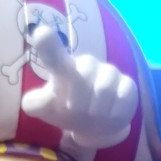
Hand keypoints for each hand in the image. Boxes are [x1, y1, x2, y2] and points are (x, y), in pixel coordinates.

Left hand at [21, 26, 137, 149]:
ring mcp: (109, 72)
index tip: (41, 34)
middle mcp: (87, 64)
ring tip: (94, 116)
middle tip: (77, 112)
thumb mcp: (47, 110)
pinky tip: (110, 114)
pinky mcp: (128, 85)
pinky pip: (122, 98)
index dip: (48, 45)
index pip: (54, 54)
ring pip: (104, 90)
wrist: (96, 126)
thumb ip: (36, 104)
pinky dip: (115, 113)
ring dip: (97, 110)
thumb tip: (32, 102)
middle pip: (83, 78)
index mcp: (64, 67)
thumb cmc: (67, 111)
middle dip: (79, 103)